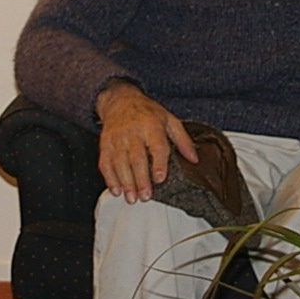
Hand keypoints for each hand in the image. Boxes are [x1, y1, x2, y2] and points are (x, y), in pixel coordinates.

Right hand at [96, 82, 197, 203]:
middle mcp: (132, 132)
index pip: (156, 146)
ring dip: (125, 183)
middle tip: (145, 196)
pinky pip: (105, 163)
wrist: (120, 100)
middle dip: (140, 179)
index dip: (158, 163)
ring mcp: (117, 138)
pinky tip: (116, 191)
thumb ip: (183, 140)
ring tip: (132, 198)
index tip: (159, 179)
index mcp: (151, 125)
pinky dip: (110, 179)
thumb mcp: (169, 120)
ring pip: (119, 163)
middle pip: (136, 158)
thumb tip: (194, 159)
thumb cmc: (147, 113)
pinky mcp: (105, 144)